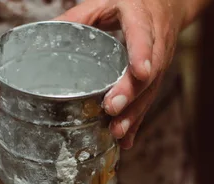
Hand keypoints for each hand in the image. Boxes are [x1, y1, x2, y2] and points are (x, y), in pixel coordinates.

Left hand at [55, 0, 185, 148]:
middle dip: (131, 93)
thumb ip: (78, 17)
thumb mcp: (104, 3)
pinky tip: (126, 139)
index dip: (142, 55)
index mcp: (141, 16)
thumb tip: (43, 33)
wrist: (169, 4)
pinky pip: (148, 100)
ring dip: (134, 113)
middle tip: (113, 110)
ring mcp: (160, 61)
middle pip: (149, 71)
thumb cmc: (132, 3)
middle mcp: (156, 41)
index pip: (143, 36)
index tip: (139, 73)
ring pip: (150, 90)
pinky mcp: (157, 77)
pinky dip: (136, 121)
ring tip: (118, 132)